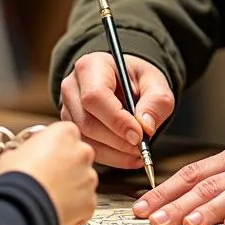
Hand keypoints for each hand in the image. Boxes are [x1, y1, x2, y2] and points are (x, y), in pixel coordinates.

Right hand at [0, 121, 97, 224]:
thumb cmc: (16, 180)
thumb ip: (27, 148)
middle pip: (77, 155)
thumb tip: (23, 154)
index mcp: (65, 133)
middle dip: (64, 165)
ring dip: (70, 185)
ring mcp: (89, 177)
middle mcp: (82, 152)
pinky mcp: (90, 201)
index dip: (52, 145)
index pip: (65, 133)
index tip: (42, 154)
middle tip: (45, 176)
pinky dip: (73, 206)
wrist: (21, 210)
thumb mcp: (12, 153)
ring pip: (82, 179)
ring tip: (48, 195)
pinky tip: (55, 207)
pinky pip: (83, 202)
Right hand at [59, 51, 173, 167]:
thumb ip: (156, 101)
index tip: (139, 135)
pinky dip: (110, 157)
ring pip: (86, 138)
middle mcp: (72, 87)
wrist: (126, 83)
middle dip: (117, 140)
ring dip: (114, 152)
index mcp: (90, 66)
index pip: (95, 96)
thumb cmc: (138, 79)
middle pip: (87, 121)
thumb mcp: (155, 82)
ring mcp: (68, 109)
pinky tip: (128, 156)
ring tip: (138, 153)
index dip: (117, 119)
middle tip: (141, 148)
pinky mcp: (71, 128)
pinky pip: (87, 147)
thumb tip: (146, 126)